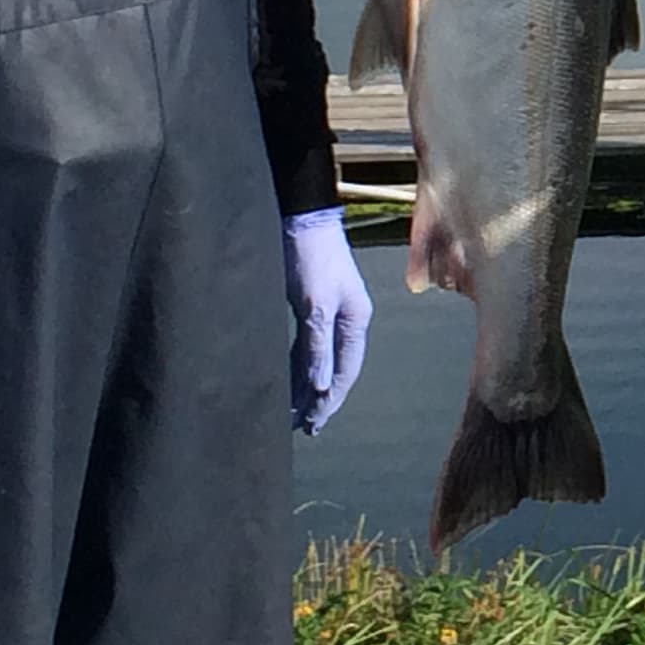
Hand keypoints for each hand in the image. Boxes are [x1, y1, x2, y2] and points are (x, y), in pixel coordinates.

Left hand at [284, 209, 371, 434]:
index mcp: (356, 320)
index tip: (312, 425)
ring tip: (292, 411)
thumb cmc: (311, 256)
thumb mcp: (313, 303)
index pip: (345, 371)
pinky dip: (300, 365)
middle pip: (336, 368)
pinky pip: (310, 345)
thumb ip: (316, 344)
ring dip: (308, 384)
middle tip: (301, 427)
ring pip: (321, 358)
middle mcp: (348, 320)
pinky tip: (289, 379)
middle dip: (319, 399)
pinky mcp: (314, 305)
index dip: (329, 400)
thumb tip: (318, 385)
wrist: (302, 217)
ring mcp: (332, 312)